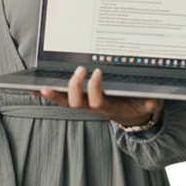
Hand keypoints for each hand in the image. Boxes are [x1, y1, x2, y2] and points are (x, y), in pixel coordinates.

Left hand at [31, 67, 161, 126]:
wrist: (132, 116)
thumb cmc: (137, 106)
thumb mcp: (146, 106)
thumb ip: (150, 104)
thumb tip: (153, 102)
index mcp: (108, 107)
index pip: (97, 100)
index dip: (94, 88)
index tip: (97, 71)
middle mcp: (92, 106)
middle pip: (76, 102)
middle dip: (74, 86)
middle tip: (77, 69)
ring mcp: (84, 103)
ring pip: (65, 101)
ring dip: (53, 94)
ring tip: (39, 87)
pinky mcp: (79, 100)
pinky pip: (61, 97)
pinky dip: (48, 93)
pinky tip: (33, 88)